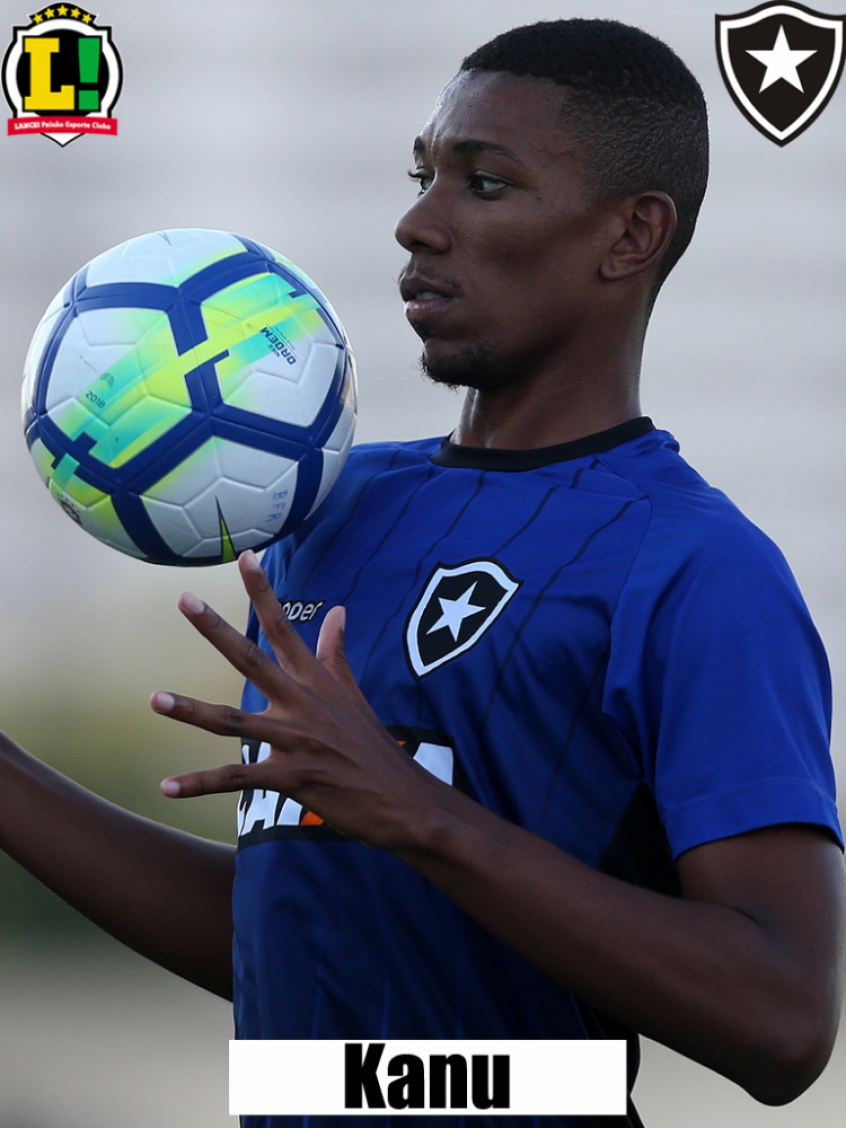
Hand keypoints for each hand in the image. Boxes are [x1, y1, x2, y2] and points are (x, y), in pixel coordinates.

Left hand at [150, 550, 448, 849]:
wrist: (402, 799)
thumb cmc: (373, 746)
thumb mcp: (354, 694)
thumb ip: (336, 653)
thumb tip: (339, 611)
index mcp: (315, 680)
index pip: (284, 625)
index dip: (263, 591)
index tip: (245, 557)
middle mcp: (302, 703)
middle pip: (251, 659)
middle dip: (216, 629)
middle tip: (185, 600)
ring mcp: (295, 740)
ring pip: (232, 722)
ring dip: (190, 710)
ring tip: (153, 699)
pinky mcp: (292, 778)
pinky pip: (236, 780)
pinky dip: (200, 784)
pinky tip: (167, 787)